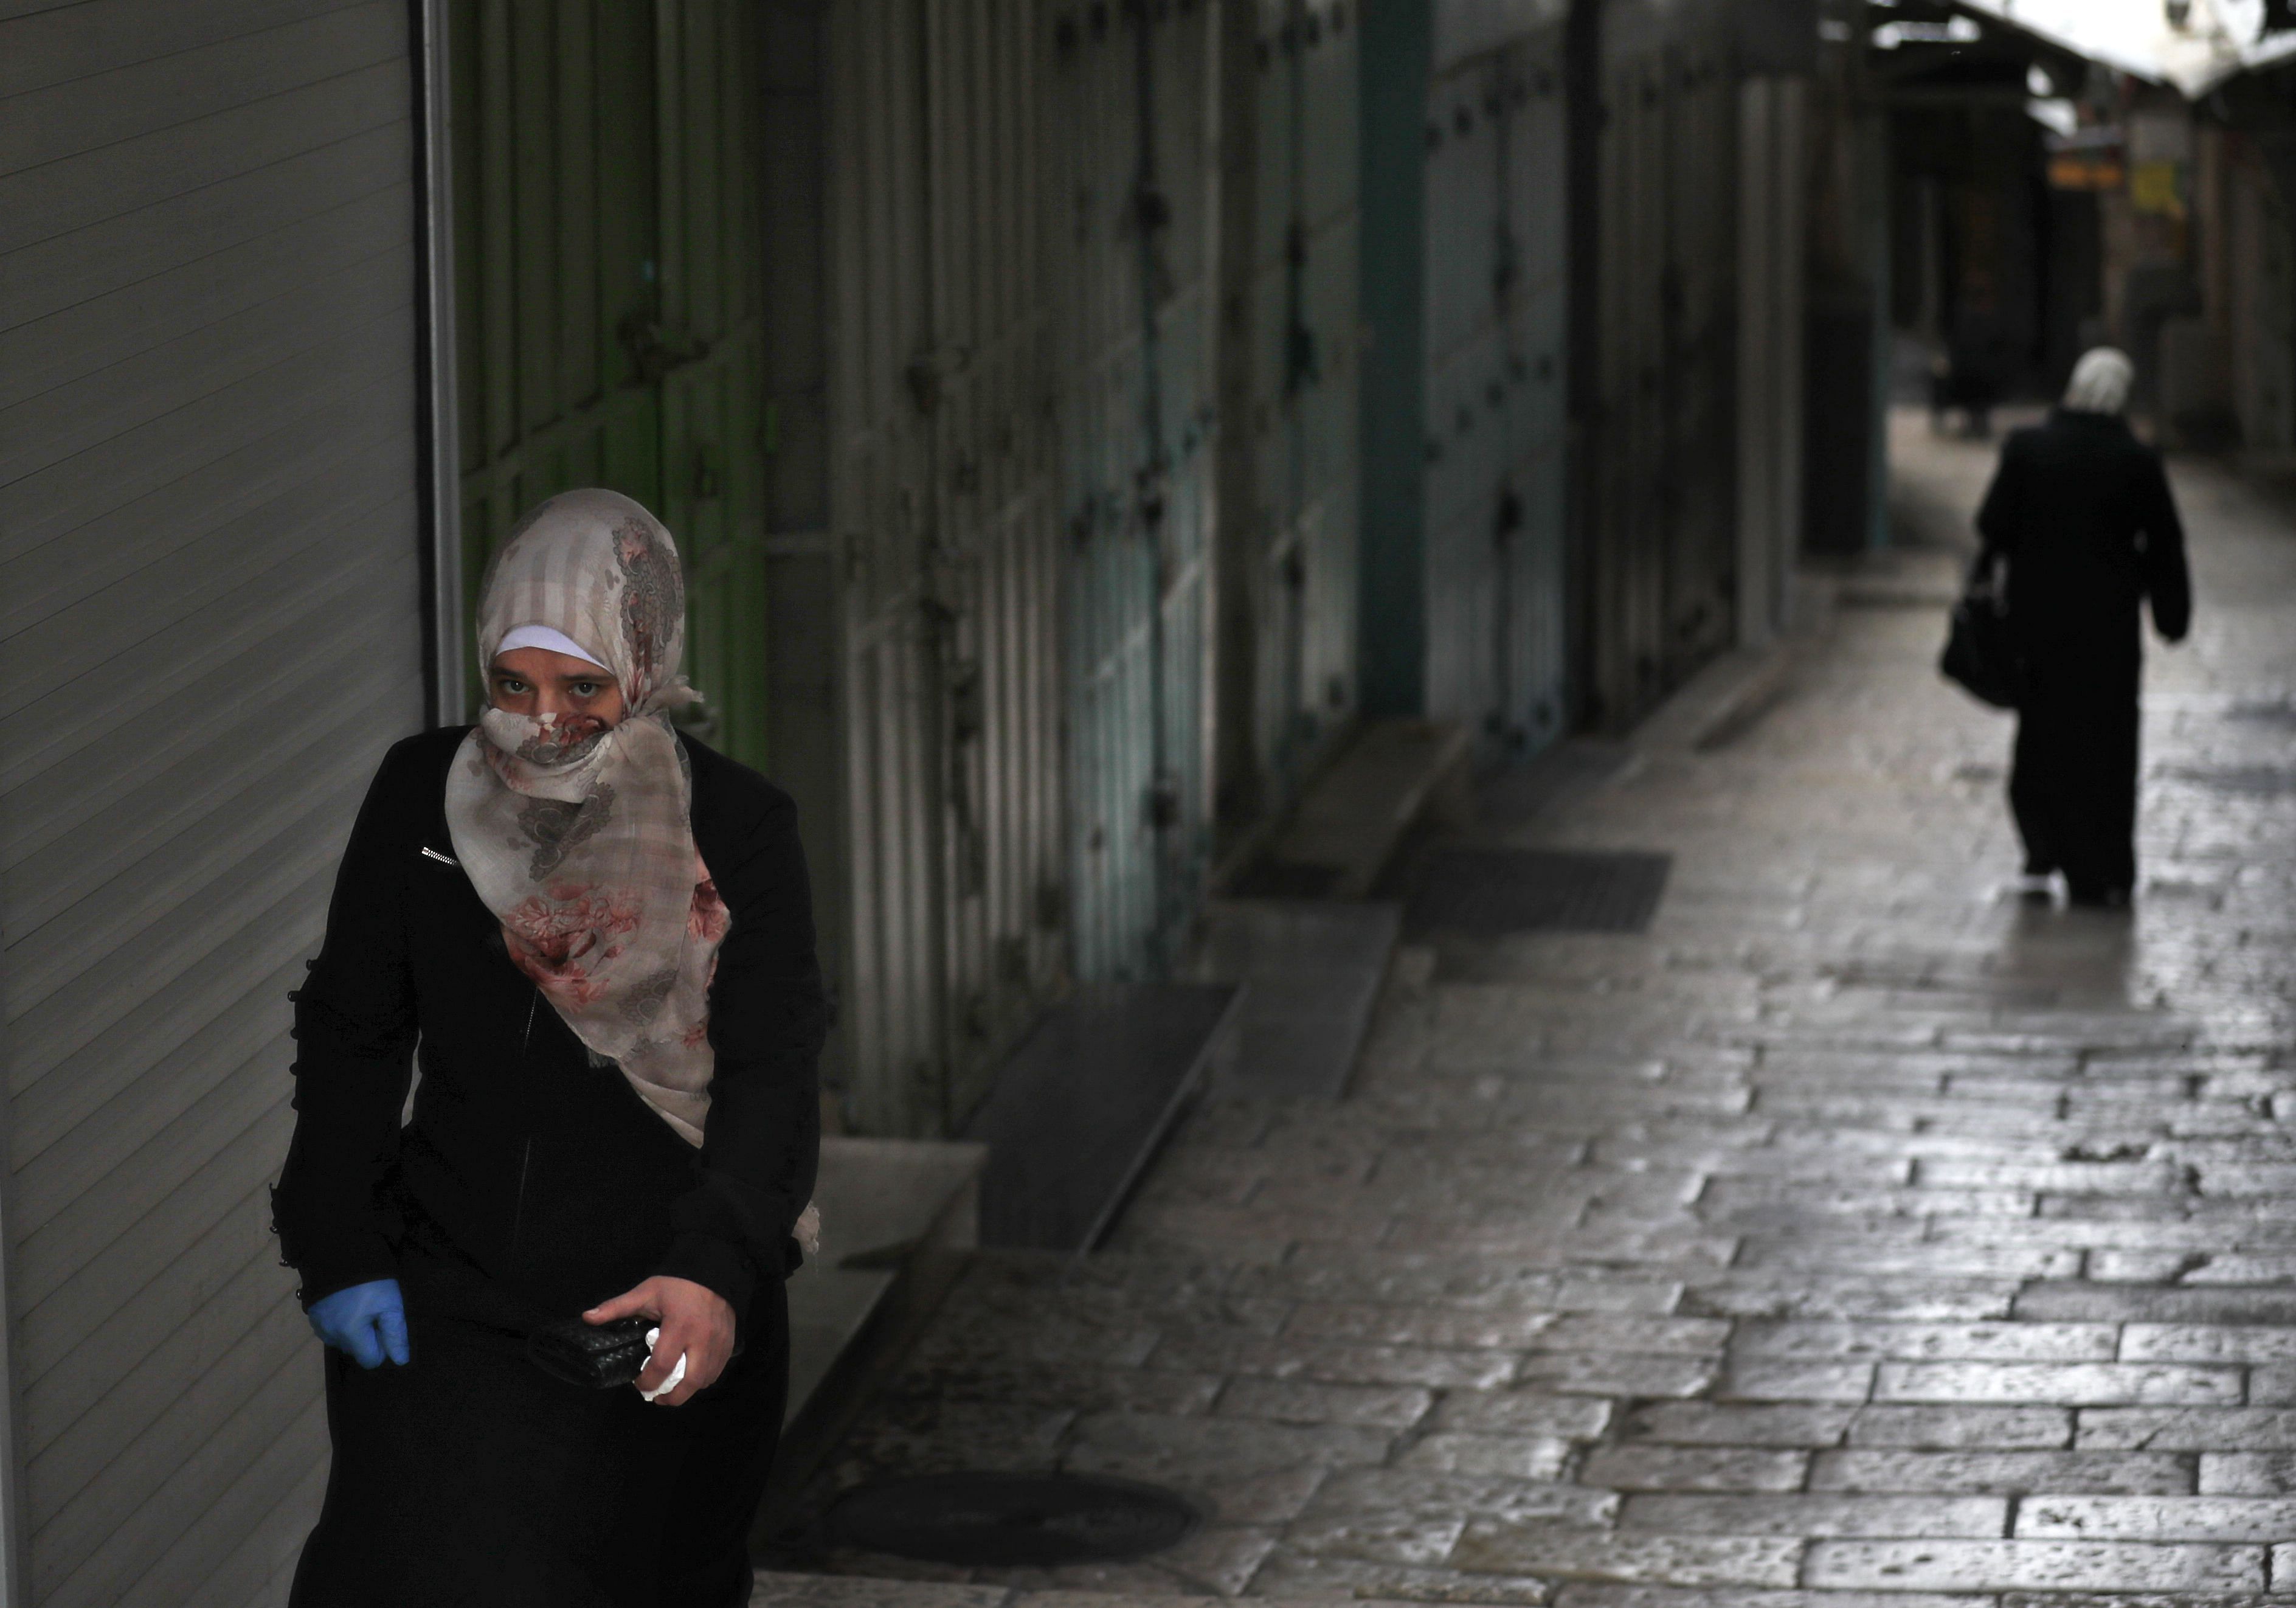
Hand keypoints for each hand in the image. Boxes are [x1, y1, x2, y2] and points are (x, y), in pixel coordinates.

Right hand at [307, 1279, 409, 1368]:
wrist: (340, 1251)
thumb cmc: (371, 1279)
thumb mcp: (391, 1304)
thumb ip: (395, 1334)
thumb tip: (400, 1361)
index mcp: (350, 1334)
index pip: (370, 1360)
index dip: (383, 1347)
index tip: (385, 1326)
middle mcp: (330, 1335)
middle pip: (356, 1350)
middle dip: (368, 1338)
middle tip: (375, 1312)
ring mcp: (318, 1325)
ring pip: (342, 1340)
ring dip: (353, 1331)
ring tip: (361, 1305)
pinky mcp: (312, 1314)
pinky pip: (330, 1329)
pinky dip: (340, 1322)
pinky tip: (347, 1304)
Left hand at [584, 1276, 732, 1405]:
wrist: (715, 1271)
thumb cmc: (678, 1284)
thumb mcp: (646, 1292)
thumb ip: (617, 1307)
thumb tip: (587, 1317)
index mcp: (679, 1326)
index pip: (662, 1365)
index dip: (648, 1381)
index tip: (638, 1383)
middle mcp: (702, 1338)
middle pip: (690, 1381)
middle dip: (672, 1398)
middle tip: (658, 1398)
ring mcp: (719, 1342)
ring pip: (705, 1379)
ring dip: (688, 1390)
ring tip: (673, 1389)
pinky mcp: (729, 1343)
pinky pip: (717, 1370)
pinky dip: (703, 1379)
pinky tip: (691, 1375)